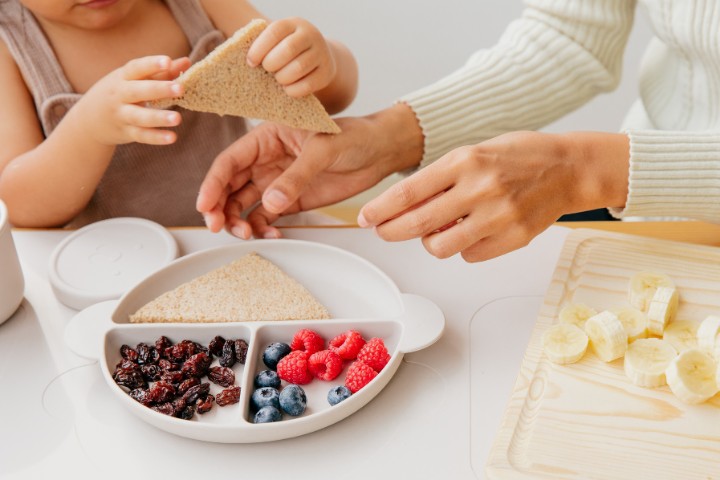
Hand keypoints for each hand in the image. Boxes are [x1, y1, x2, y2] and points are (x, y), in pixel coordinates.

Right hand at [75, 55, 189, 145]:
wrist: (89, 120)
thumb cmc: (120, 93)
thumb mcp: (134, 80)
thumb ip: (161, 72)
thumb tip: (187, 62)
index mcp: (123, 77)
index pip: (136, 68)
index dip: (151, 64)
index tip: (167, 61)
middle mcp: (120, 95)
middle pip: (139, 91)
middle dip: (159, 89)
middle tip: (180, 88)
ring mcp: (122, 115)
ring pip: (140, 116)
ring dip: (159, 117)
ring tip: (177, 118)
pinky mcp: (126, 132)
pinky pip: (142, 135)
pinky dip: (156, 137)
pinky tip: (172, 137)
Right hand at [196, 104, 423, 238]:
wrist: (379, 153)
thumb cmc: (352, 137)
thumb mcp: (323, 149)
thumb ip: (297, 176)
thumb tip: (271, 202)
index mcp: (266, 137)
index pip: (230, 160)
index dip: (213, 183)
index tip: (204, 205)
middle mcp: (265, 160)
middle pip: (229, 186)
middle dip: (219, 208)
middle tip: (218, 227)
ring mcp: (276, 182)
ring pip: (244, 205)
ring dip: (239, 222)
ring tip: (247, 235)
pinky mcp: (290, 200)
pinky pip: (266, 218)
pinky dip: (263, 229)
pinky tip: (270, 236)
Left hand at [246, 17, 336, 97]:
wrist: (319, 57)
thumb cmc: (288, 50)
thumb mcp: (279, 40)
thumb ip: (264, 44)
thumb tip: (248, 61)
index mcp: (293, 24)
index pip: (275, 32)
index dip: (259, 48)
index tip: (251, 62)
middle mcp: (310, 35)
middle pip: (288, 49)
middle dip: (272, 64)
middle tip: (267, 70)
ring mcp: (321, 53)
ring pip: (298, 68)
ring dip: (282, 78)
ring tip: (278, 79)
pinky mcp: (326, 72)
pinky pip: (308, 85)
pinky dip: (293, 90)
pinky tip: (287, 89)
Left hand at [358, 131, 629, 261]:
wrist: (569, 167)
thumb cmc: (518, 156)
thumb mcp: (474, 152)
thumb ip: (441, 179)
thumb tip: (406, 209)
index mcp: (465, 161)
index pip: (408, 192)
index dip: (380, 210)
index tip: (366, 218)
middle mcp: (480, 188)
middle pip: (417, 224)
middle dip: (391, 231)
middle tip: (382, 231)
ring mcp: (499, 216)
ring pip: (441, 247)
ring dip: (431, 242)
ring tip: (439, 229)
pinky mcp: (515, 238)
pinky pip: (470, 256)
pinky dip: (464, 248)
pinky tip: (473, 231)